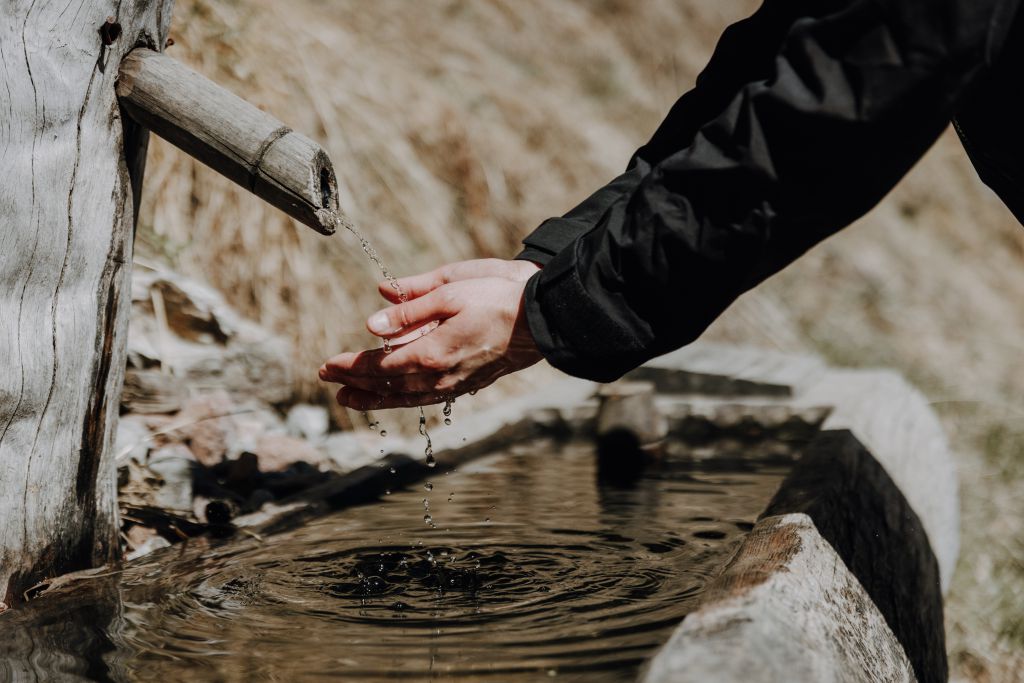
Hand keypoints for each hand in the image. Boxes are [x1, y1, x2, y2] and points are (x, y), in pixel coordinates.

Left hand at [319, 259, 542, 408]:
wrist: (543, 318)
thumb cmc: (498, 297)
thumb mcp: (449, 290)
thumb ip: (410, 308)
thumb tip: (372, 323)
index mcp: (431, 353)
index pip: (378, 365)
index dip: (350, 367)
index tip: (326, 366)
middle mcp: (440, 376)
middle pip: (387, 386)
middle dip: (355, 384)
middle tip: (328, 382)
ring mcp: (455, 384)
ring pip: (406, 397)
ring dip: (376, 398)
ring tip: (352, 399)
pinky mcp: (469, 383)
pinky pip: (427, 397)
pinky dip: (405, 398)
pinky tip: (396, 395)